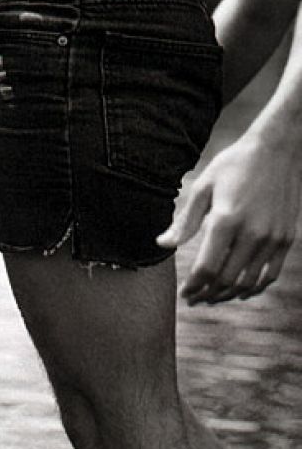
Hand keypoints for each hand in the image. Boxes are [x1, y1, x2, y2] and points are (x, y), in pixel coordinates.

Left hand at [156, 130, 299, 304]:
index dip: (193, 286)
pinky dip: (254, 288)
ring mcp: (272, 239)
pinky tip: (240, 290)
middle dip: (207, 294)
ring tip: (213, 297)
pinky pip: (270, 275)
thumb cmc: (234, 165)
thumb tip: (163, 245)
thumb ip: (185, 221)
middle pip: (227, 280)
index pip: (207, 268)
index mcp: (226, 220)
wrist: (277, 150)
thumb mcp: (204, 186)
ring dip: (228, 295)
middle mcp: (252, 233)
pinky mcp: (286, 239)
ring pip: (248, 283)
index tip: (184, 293)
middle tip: (195, 299)